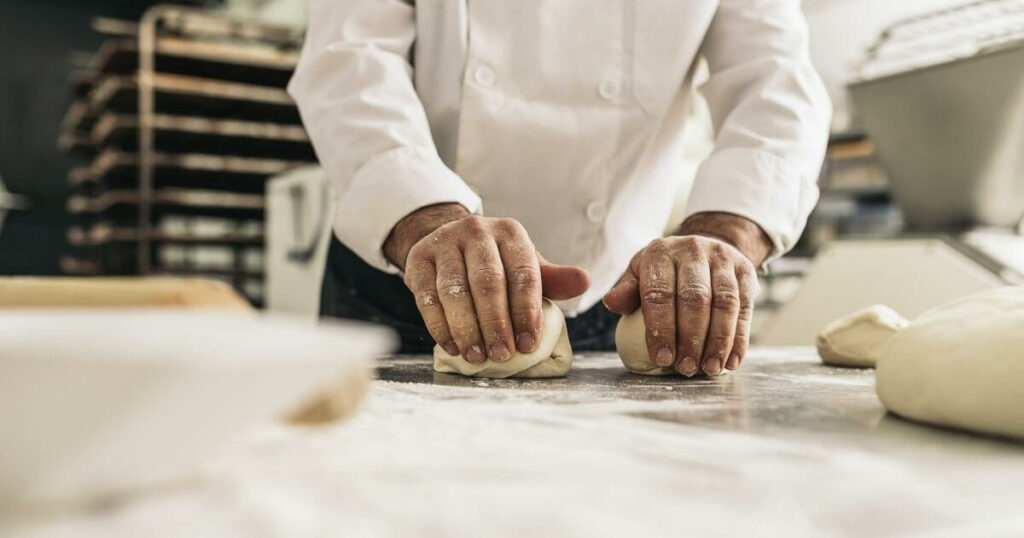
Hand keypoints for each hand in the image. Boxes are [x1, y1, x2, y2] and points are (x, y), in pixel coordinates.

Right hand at [385, 203, 589, 362]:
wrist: (448, 243)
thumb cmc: (495, 262)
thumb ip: (553, 279)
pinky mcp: (417, 259)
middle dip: (496, 323)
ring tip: (477, 356)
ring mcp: (444, 243)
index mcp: (510, 233)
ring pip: (454, 290)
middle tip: (503, 355)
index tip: (529, 344)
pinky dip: (439, 326)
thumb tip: (585, 281)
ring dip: (466, 328)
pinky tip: (453, 346)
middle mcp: (476, 231)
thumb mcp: (525, 266)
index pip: (524, 274)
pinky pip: (426, 297)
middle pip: (487, 282)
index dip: (527, 312)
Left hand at [602, 212, 769, 376]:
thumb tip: (611, 303)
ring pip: (725, 303)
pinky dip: (740, 338)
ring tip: (709, 369)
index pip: (659, 292)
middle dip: (690, 338)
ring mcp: (723, 258)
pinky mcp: (746, 271)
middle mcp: (693, 250)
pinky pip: (745, 307)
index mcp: (660, 252)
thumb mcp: (640, 274)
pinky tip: (731, 361)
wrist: (704, 248)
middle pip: (695, 299)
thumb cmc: (664, 272)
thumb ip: (627, 291)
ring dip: (718, 341)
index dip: (661, 328)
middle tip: (686, 368)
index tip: (662, 358)